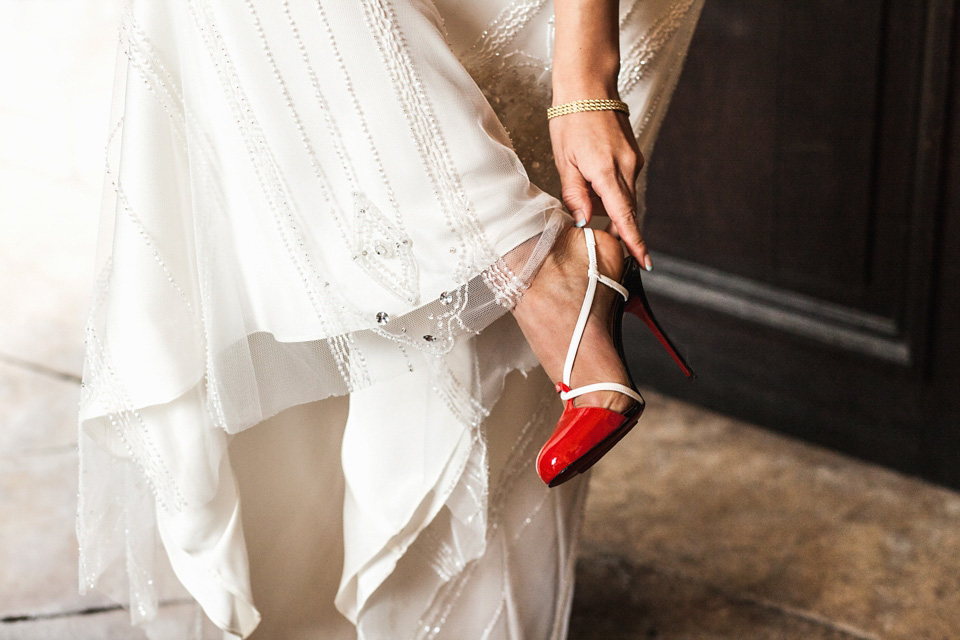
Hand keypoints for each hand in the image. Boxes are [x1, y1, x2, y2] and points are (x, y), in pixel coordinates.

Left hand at [548, 108, 651, 270]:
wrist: (588, 86)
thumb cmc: (571, 120)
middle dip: (617, 228)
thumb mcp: (565, 161)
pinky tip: (594, 181)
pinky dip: (612, 190)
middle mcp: (627, 167)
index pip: (624, 215)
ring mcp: (633, 160)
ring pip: (625, 196)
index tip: (644, 260)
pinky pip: (625, 182)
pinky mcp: (633, 155)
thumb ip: (575, 194)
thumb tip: (585, 221)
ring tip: (587, 196)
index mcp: (607, 171)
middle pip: (626, 210)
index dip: (634, 240)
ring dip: (610, 206)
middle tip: (603, 240)